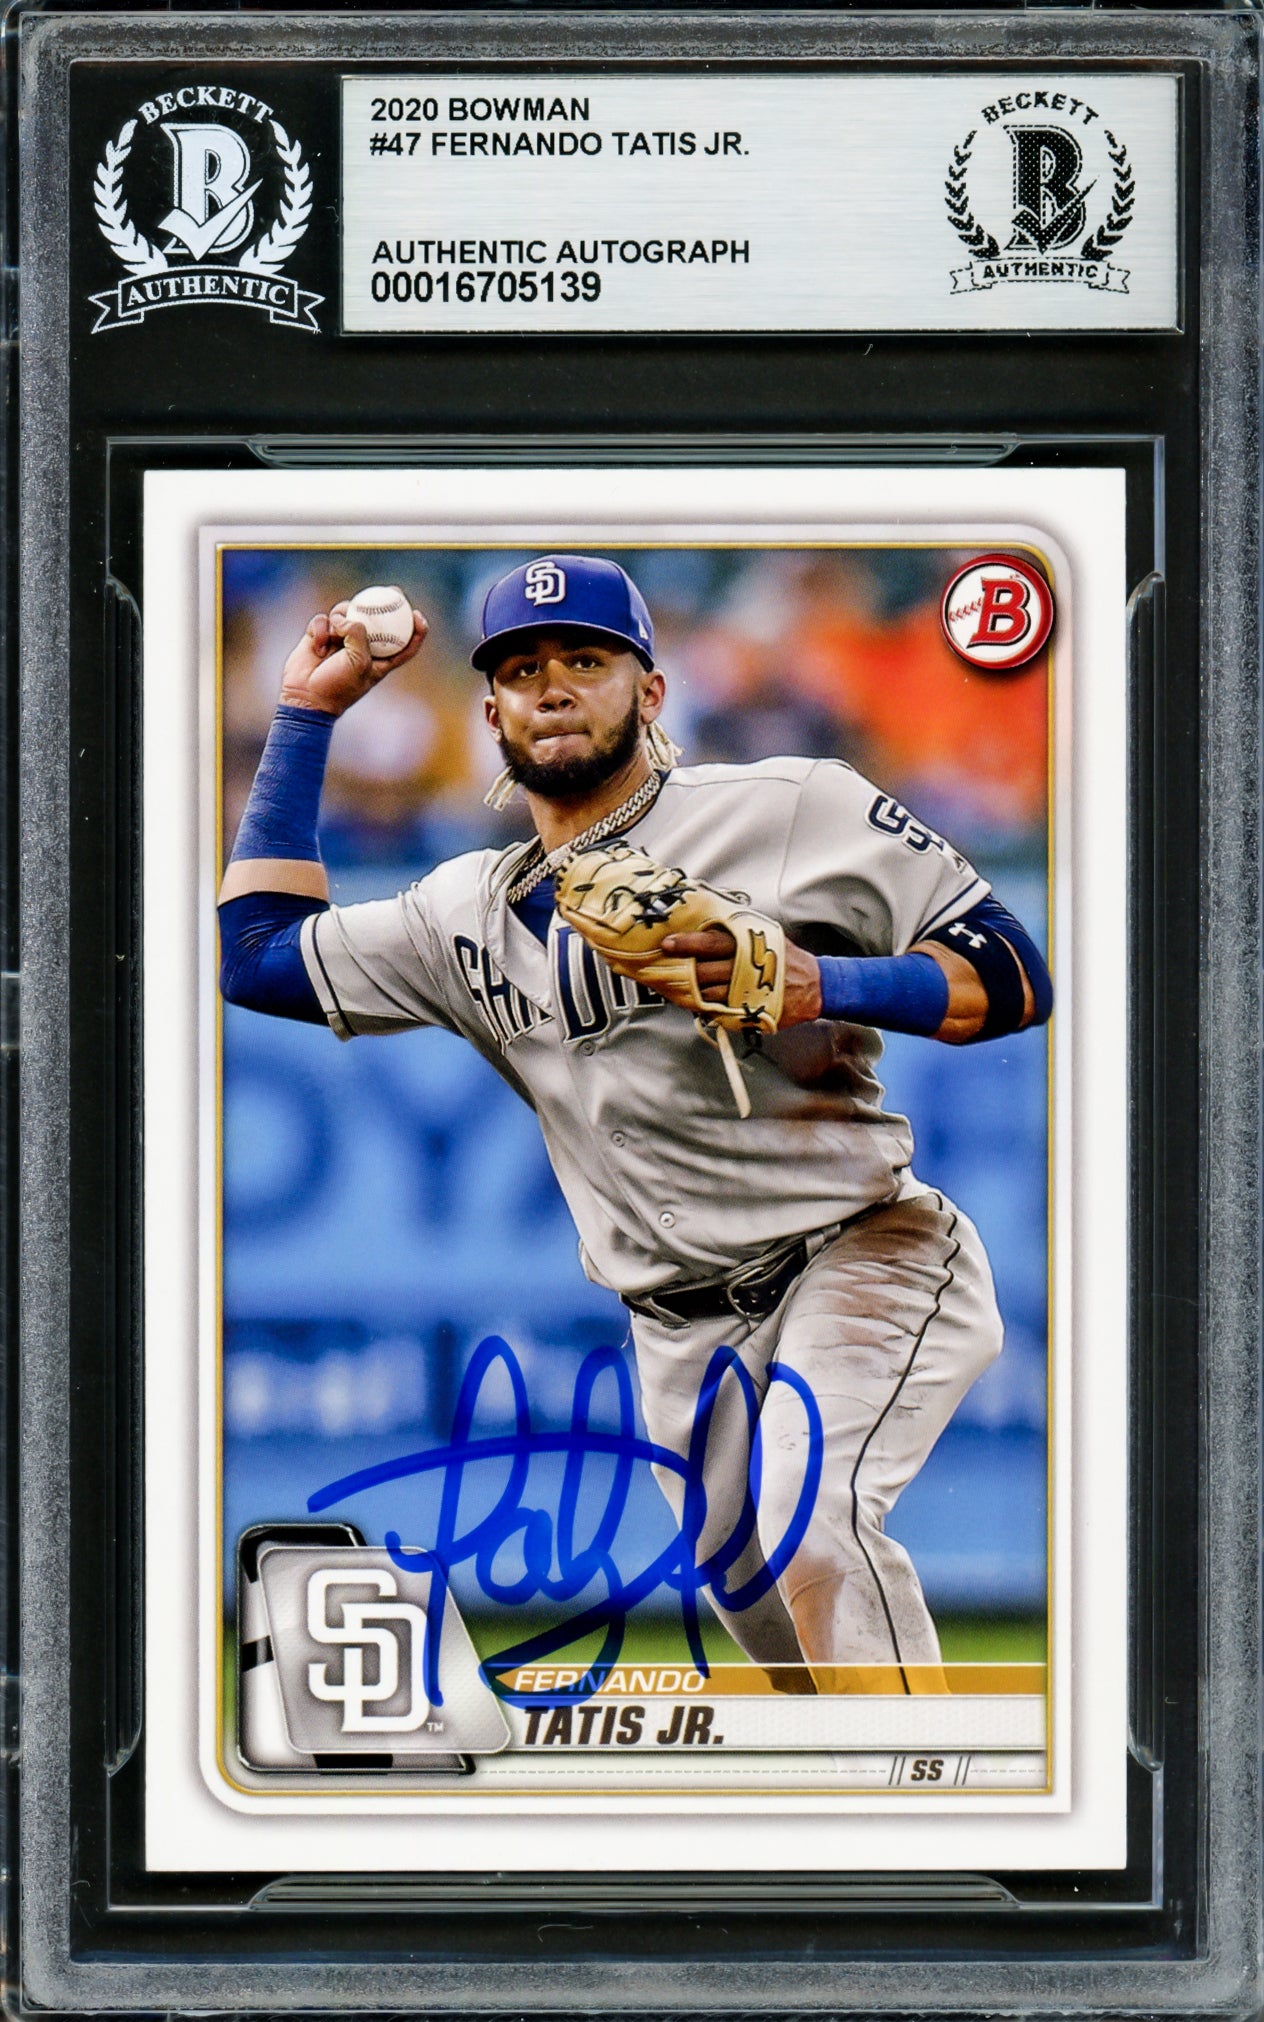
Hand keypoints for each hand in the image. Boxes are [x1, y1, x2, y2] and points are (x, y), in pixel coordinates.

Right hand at [278, 603, 427, 715]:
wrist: (305, 697)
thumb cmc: (338, 686)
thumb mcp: (358, 662)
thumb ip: (358, 634)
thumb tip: (347, 616)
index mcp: (380, 660)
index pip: (405, 643)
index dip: (416, 630)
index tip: (418, 615)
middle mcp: (363, 647)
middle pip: (379, 619)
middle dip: (388, 602)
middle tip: (393, 591)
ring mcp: (342, 639)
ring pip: (347, 612)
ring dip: (341, 618)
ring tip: (335, 634)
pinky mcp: (322, 634)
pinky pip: (324, 620)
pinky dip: (321, 630)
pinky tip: (318, 647)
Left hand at [659, 930, 822, 1026]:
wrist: (815, 987)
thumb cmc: (787, 958)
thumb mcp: (767, 936)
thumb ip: (740, 931)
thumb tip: (710, 920)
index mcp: (748, 946)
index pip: (712, 942)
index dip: (687, 943)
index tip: (668, 942)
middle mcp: (745, 969)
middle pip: (705, 970)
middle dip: (683, 970)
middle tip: (664, 967)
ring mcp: (746, 992)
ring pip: (708, 993)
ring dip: (690, 990)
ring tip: (676, 985)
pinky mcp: (747, 1011)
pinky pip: (718, 1010)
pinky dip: (705, 1006)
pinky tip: (697, 1001)